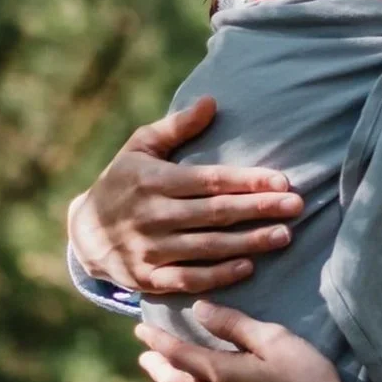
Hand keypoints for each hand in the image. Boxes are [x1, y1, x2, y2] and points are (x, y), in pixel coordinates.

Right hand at [68, 97, 303, 294]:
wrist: (84, 233)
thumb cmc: (122, 181)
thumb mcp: (141, 146)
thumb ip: (176, 127)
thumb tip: (211, 101)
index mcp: (154, 181)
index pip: (210, 180)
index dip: (248, 181)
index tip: (283, 180)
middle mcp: (152, 215)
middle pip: (215, 213)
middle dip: (259, 209)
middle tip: (297, 206)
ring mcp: (150, 250)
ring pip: (207, 248)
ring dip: (248, 242)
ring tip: (284, 236)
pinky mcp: (147, 279)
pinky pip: (188, 279)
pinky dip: (218, 276)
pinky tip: (247, 267)